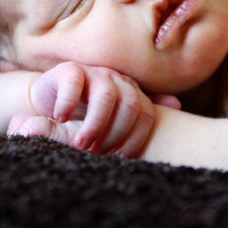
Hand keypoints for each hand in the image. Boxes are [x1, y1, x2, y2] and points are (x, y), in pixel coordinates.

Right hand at [6, 61, 179, 157]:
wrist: (50, 99)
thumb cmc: (85, 112)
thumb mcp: (113, 117)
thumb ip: (140, 112)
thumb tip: (178, 104)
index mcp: (131, 91)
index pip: (146, 114)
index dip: (135, 139)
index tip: (120, 157)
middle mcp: (116, 79)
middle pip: (130, 104)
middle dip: (116, 133)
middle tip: (99, 152)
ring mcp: (94, 73)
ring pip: (106, 95)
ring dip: (95, 124)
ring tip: (81, 144)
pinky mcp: (69, 70)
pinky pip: (74, 83)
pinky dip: (68, 104)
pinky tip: (61, 120)